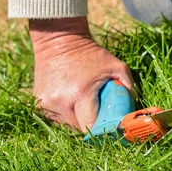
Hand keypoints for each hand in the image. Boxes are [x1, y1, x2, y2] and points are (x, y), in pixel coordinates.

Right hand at [29, 17, 133, 131]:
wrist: (60, 40)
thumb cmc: (92, 55)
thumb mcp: (117, 67)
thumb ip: (128, 89)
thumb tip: (133, 113)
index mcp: (78, 94)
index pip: (90, 127)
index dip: (102, 129)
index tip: (110, 126)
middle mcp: (59, 103)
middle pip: (79, 130)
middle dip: (91, 125)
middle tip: (100, 112)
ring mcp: (45, 105)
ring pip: (66, 127)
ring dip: (77, 121)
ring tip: (84, 104)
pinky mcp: (38, 105)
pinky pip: (56, 120)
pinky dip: (66, 116)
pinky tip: (72, 101)